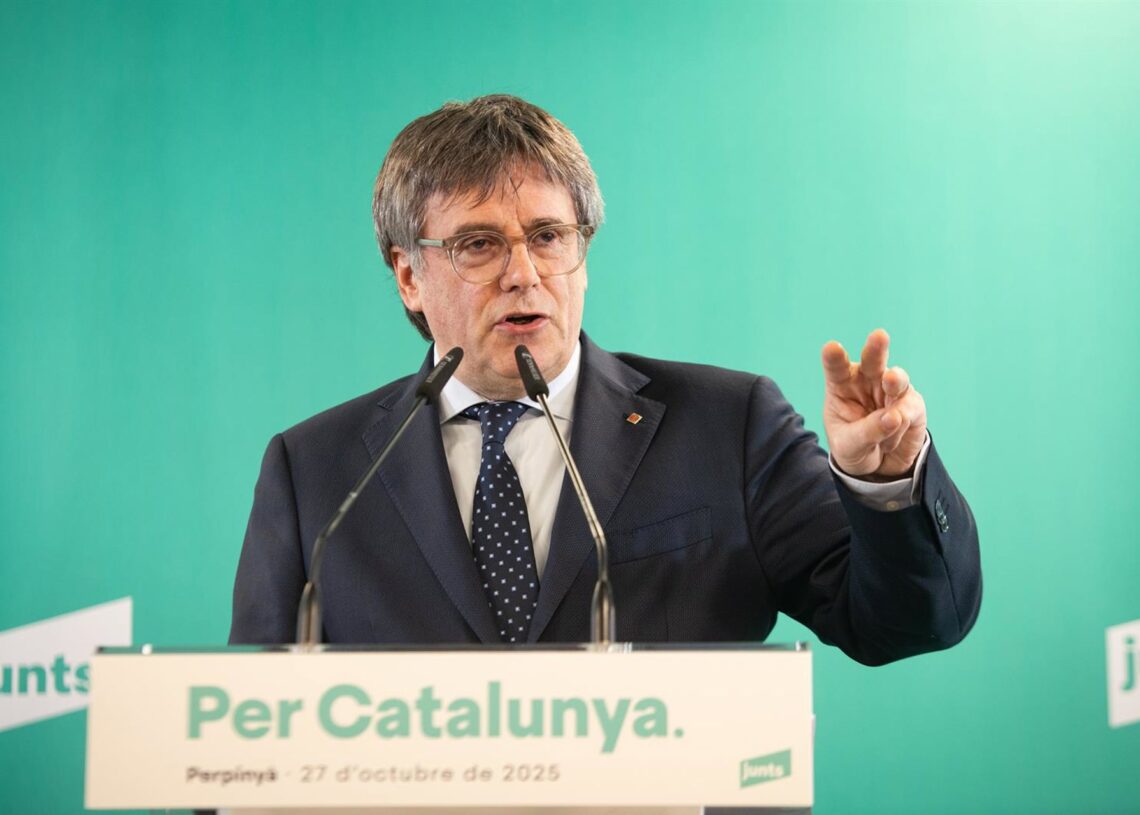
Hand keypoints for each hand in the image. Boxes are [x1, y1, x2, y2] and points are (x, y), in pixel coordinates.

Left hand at [821, 328, 926, 479]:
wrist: (878, 466)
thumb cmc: (854, 448)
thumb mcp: (850, 446)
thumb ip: (866, 431)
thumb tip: (893, 417)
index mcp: (842, 386)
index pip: (837, 369)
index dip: (835, 358)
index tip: (832, 348)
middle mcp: (868, 382)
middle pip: (872, 361)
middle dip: (876, 349)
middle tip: (879, 336)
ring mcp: (892, 390)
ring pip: (896, 380)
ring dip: (894, 383)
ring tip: (890, 386)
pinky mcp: (913, 404)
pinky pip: (909, 409)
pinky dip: (900, 427)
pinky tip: (889, 441)